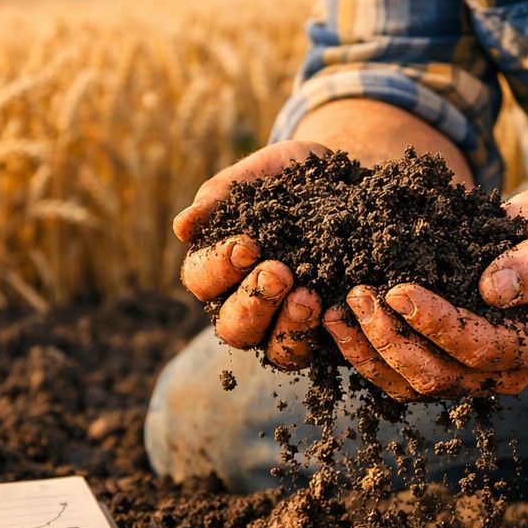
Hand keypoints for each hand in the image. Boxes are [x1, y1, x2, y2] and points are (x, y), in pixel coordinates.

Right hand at [175, 140, 328, 368]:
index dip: (218, 268)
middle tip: (279, 272)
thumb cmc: (289, 180)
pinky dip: (325, 334)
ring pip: (274, 350)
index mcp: (217, 269)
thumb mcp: (258, 176)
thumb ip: (221, 196)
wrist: (346, 183)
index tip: (247, 245)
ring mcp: (284, 325)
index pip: (200, 280)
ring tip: (309, 296)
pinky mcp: (323, 334)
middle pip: (232, 327)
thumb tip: (182, 227)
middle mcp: (245, 306)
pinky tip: (336, 308)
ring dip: (288, 327)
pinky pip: (319, 351)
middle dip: (254, 301)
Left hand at [320, 186, 527, 399]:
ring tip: (336, 312)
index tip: (398, 290)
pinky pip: (400, 374)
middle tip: (358, 295)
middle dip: (392, 339)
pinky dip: (366, 352)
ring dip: (369, 351)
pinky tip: (338, 321)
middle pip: (439, 376)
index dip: (437, 324)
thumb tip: (494, 288)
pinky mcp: (446, 364)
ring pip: (411, 385)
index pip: (480, 348)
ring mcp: (473, 375)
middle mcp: (505, 372)